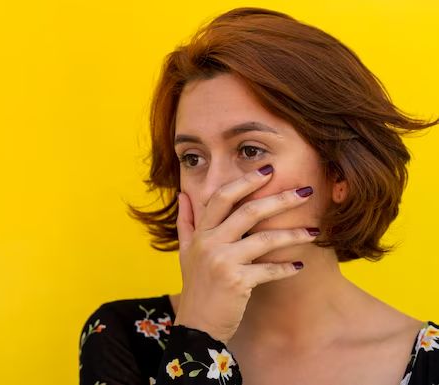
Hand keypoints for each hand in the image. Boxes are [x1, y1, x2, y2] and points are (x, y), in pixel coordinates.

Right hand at [173, 165, 317, 343]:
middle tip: (306, 191)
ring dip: (293, 233)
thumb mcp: (185, 252)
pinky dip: (286, 268)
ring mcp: (222, 261)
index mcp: (201, 232)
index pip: (223, 197)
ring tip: (314, 231)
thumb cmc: (196, 287)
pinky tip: (300, 265)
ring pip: (264, 239)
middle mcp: (209, 243)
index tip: (268, 170)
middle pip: (249, 211)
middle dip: (280, 199)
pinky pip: (269, 269)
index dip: (246, 181)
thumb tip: (183, 195)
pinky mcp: (236, 282)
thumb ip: (186, 222)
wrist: (196, 326)